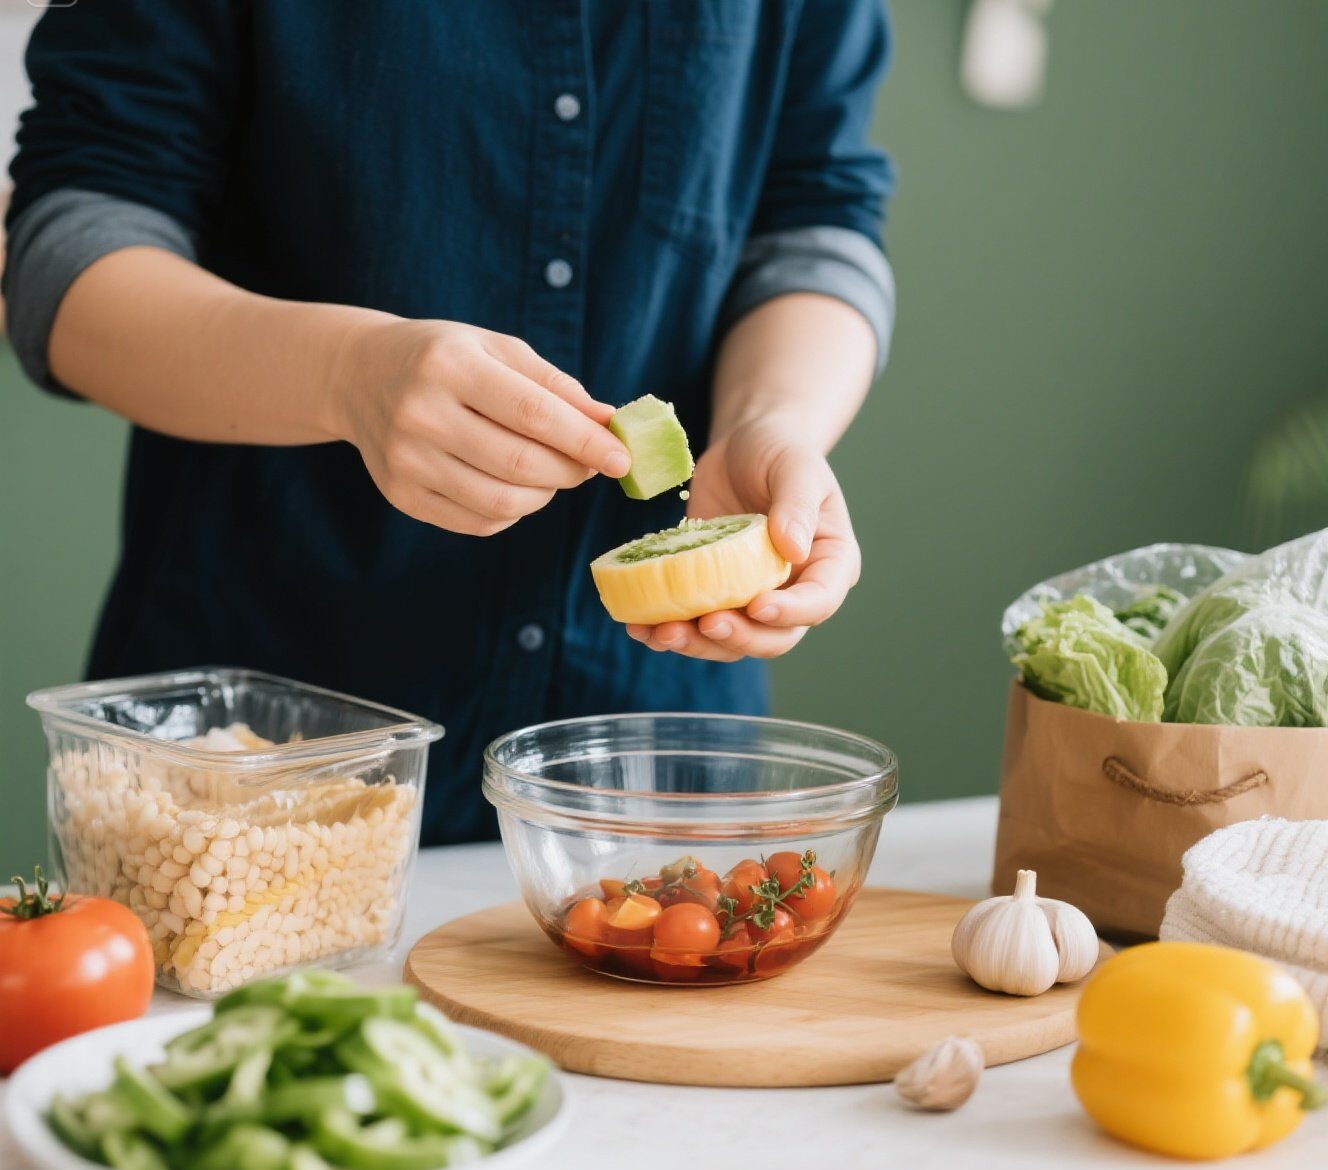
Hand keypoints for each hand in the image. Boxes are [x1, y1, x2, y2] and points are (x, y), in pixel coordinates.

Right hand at [332, 319, 628, 534]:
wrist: (361, 375)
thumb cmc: (447, 358)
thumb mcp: (498, 350)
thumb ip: (555, 386)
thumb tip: (610, 423)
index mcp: (449, 366)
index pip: (533, 414)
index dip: (585, 441)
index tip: (622, 458)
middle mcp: (421, 414)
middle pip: (521, 464)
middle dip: (571, 471)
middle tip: (591, 464)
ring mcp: (405, 460)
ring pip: (502, 502)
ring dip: (545, 495)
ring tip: (551, 473)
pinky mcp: (401, 495)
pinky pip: (479, 522)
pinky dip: (513, 511)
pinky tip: (515, 486)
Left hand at [627, 416, 860, 660]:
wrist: (743, 446)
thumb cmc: (779, 451)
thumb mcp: (795, 467)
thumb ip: (797, 506)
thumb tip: (794, 551)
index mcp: (828, 564)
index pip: (818, 602)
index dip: (790, 613)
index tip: (756, 606)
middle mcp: (794, 592)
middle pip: (774, 637)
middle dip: (739, 638)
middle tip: (706, 624)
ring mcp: (752, 598)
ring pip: (732, 642)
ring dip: (697, 644)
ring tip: (662, 633)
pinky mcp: (714, 595)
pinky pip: (695, 625)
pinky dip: (668, 630)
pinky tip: (640, 626)